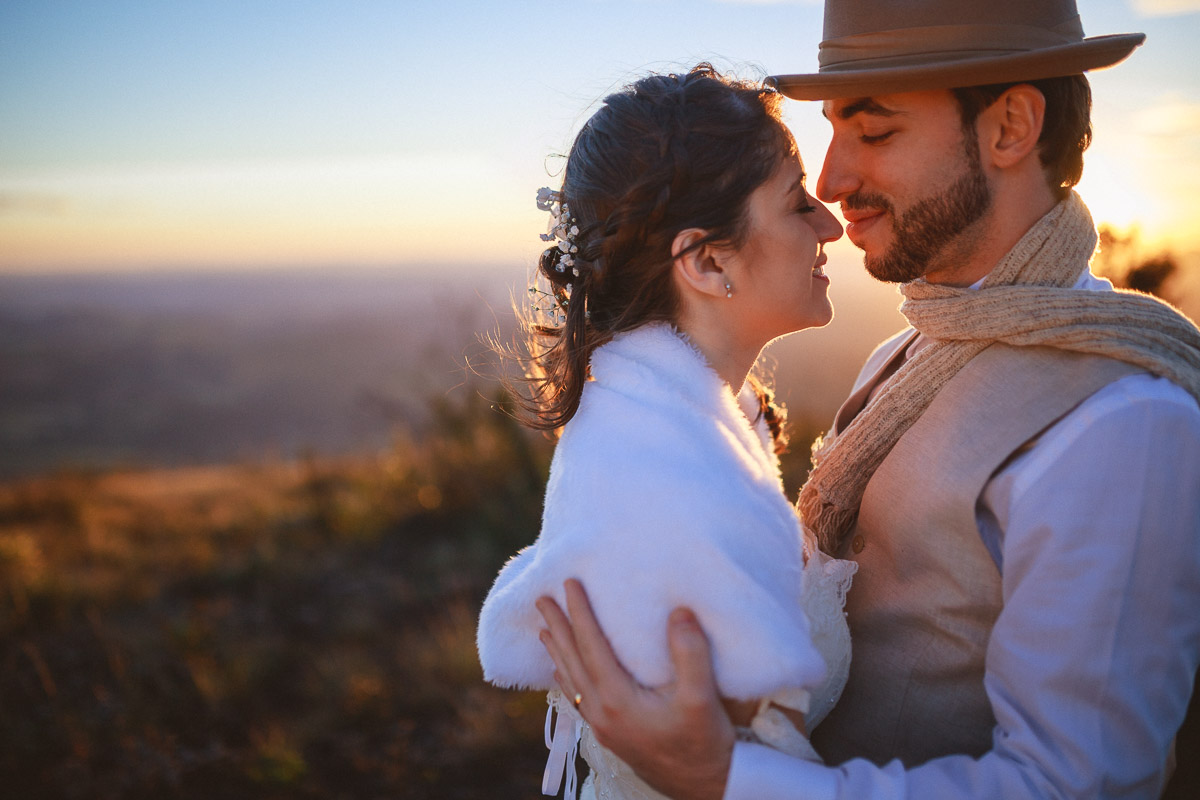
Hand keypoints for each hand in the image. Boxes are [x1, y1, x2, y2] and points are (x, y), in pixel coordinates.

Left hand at [536, 579, 734, 799]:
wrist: (706, 787)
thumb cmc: (704, 743)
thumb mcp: (702, 698)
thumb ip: (690, 654)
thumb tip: (679, 612)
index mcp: (617, 699)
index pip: (591, 646)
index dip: (579, 612)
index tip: (569, 584)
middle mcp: (602, 712)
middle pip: (572, 661)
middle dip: (557, 628)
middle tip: (540, 598)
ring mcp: (603, 726)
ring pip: (571, 680)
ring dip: (557, 651)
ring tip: (544, 629)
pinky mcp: (611, 735)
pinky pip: (578, 697)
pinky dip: (567, 677)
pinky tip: (563, 671)